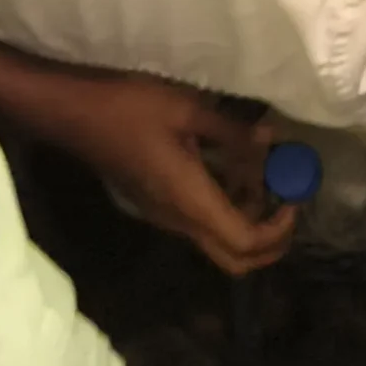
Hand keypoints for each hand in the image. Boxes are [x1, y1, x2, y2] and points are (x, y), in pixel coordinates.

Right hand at [58, 73, 295, 275]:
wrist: (70, 111)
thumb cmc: (127, 105)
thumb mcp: (188, 109)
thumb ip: (232, 132)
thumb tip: (271, 141)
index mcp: (190, 201)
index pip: (245, 243)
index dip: (279, 231)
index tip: (294, 197)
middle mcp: (179, 220)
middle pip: (235, 259)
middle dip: (271, 241)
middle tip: (289, 202)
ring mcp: (164, 215)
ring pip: (218, 241)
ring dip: (248, 219)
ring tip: (264, 173)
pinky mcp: (156, 203)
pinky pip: (201, 221)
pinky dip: (227, 206)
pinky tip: (231, 167)